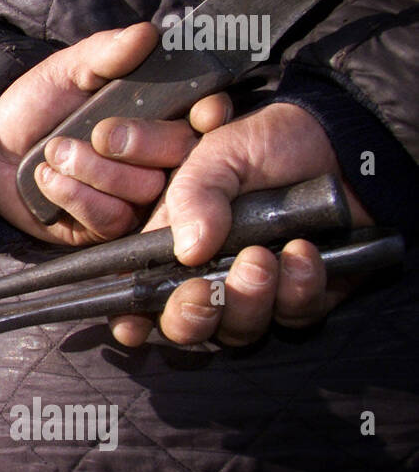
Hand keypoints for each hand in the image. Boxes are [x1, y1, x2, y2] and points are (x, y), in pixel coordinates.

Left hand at [0, 23, 230, 244]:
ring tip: (55, 151)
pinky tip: (47, 177)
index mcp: (159, 115)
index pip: (205, 117)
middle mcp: (157, 160)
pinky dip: (75, 194)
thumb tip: (147, 33)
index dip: (210, 115)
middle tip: (100, 134)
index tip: (201, 113)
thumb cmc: (37, 105)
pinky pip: (110, 219)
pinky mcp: (106, 229)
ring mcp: (134, 198)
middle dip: (140, 143)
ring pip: (144, 191)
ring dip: (94, 169)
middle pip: (181, 157)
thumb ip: (105, 53)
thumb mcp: (68, 71)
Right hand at [109, 102, 374, 347]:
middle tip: (205, 290)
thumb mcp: (218, 154)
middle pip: (186, 326)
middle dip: (190, 317)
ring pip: (239, 329)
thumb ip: (194, 196)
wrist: (340, 142)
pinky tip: (303, 252)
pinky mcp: (304, 297)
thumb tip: (189, 252)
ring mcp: (257, 293)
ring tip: (263, 256)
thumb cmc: (266, 145)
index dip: (131, 319)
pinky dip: (298, 288)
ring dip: (248, 300)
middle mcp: (210, 277)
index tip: (132, 325)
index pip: (141, 295)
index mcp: (174, 247)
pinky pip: (296, 315)